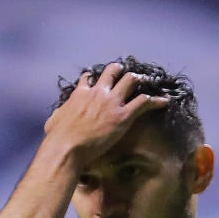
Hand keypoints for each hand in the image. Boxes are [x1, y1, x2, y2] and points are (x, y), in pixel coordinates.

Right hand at [43, 62, 168, 165]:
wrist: (68, 146)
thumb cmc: (57, 138)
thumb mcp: (53, 121)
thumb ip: (58, 114)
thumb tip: (55, 118)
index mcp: (81, 93)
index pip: (89, 78)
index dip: (95, 78)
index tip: (98, 79)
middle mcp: (98, 92)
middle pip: (113, 72)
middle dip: (121, 71)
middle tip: (126, 74)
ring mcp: (112, 102)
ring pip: (131, 80)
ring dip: (140, 80)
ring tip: (148, 82)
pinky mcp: (123, 115)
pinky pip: (144, 102)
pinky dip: (156, 101)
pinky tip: (165, 101)